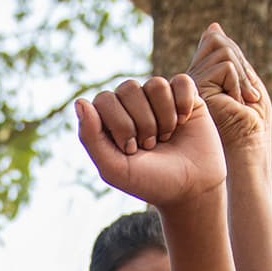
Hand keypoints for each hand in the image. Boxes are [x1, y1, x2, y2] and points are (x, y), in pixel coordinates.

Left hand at [75, 74, 225, 211]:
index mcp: (109, 119)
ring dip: (164, 117)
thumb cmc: (150, 181)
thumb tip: (79, 102)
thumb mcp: (114, 168)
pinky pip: (181, 81)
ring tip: (166, 136)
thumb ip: (90, 138)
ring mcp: (158, 99)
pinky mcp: (185, 96)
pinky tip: (184, 121)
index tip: (131, 150)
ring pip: (156, 84)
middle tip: (150, 146)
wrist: (192, 189)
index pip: (104, 99)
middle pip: (129, 88)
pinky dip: (183, 103)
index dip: (120, 124)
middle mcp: (132, 104)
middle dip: (142, 123)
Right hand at [189, 22, 271, 164]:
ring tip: (239, 103)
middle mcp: (191, 78)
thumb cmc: (252, 124)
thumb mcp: (245, 82)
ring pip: (223, 49)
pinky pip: (225, 66)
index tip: (246, 95)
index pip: (214, 41)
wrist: (247, 151)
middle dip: (242, 67)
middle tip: (247, 99)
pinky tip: (234, 105)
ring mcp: (190, 84)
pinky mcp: (195, 90)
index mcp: (202, 77)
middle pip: (219, 40)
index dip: (237, 61)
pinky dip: (238, 84)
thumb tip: (212, 26)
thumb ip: (230, 56)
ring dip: (241, 78)